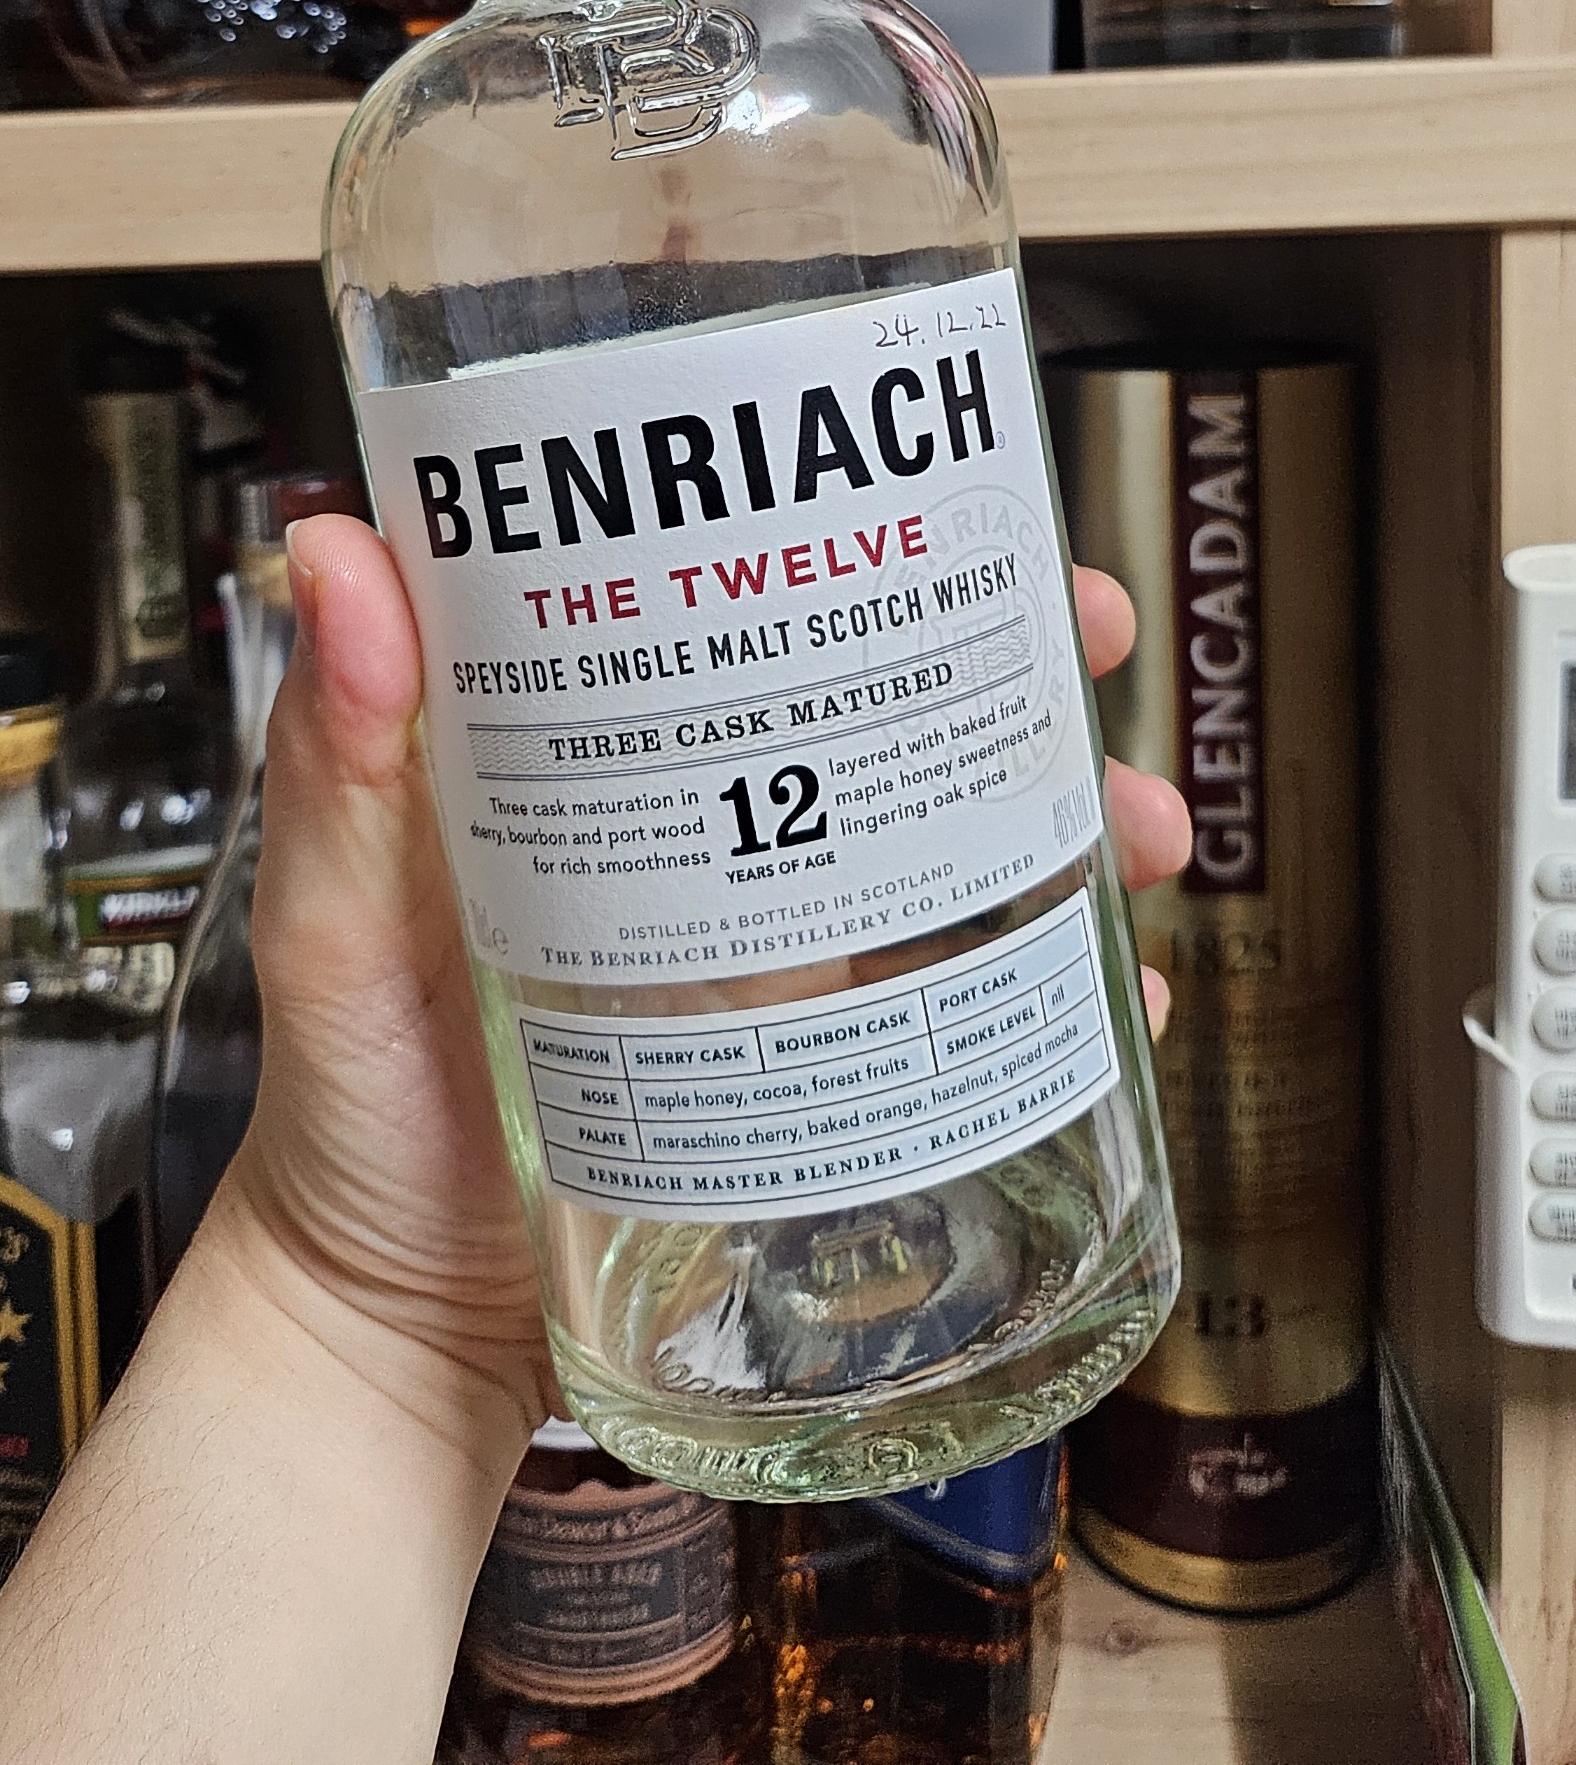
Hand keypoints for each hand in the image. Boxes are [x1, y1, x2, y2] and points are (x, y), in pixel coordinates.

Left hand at [222, 519, 1190, 1440]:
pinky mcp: (831, 1084)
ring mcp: (788, 967)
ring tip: (1140, 840)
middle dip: (1022, 671)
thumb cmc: (349, 1113)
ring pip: (965, 859)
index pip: (759, 617)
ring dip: (1076, 829)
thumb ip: (332, 756)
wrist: (394, 1337)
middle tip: (1093, 652)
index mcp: (617, 772)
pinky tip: (1122, 1006)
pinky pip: (974, 1025)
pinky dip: (1065, 1007)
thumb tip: (332, 552)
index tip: (965, 509)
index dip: (872, 550)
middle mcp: (721, 846)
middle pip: (896, 719)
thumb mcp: (333, 919)